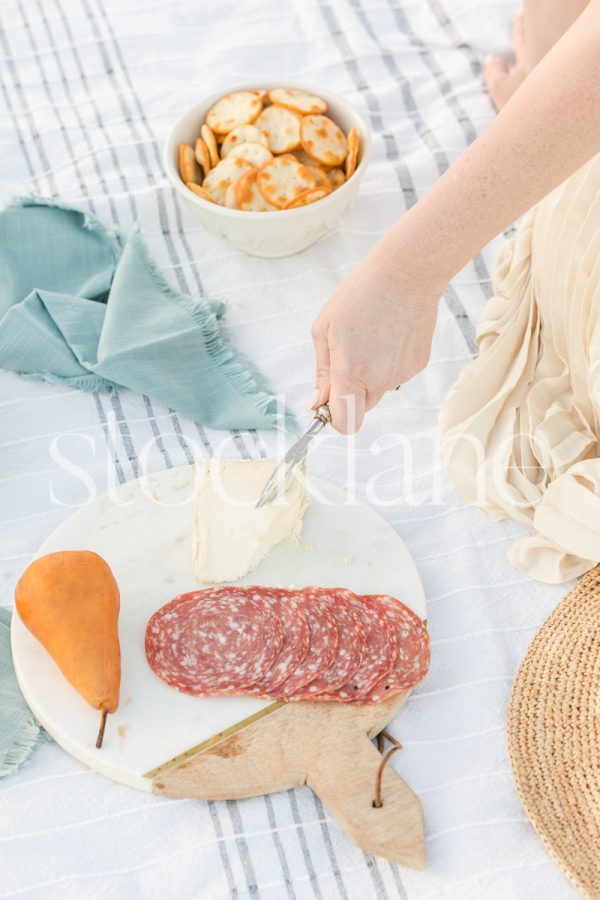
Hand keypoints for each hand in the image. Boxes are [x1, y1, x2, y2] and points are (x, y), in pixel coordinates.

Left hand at [310, 252, 442, 432]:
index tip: (329, 400)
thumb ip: (322, 373)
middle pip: (361, 409)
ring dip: (370, 376)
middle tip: (348, 357)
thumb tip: (318, 403)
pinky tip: (388, 336)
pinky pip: (396, 376)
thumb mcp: (325, 330)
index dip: (334, 417)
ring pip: (379, 390)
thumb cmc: (360, 295)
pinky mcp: (419, 365)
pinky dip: (389, 363)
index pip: (345, 423)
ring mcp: (403, 374)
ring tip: (371, 338)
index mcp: (352, 373)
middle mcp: (381, 380)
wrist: (406, 273)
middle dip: (351, 392)